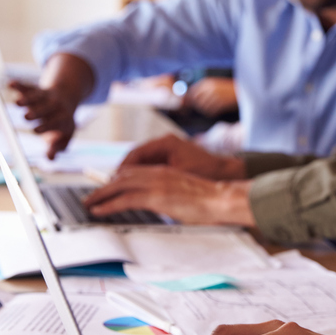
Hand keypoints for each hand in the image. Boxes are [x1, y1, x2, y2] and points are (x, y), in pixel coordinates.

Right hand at [8, 79, 78, 158]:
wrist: (67, 97)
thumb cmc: (62, 122)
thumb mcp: (65, 135)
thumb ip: (57, 147)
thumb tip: (50, 159)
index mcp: (62, 118)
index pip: (54, 122)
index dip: (46, 126)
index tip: (36, 130)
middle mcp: (54, 106)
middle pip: (45, 109)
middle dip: (36, 113)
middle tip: (27, 117)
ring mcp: (45, 96)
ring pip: (36, 97)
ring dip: (26, 100)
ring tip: (17, 103)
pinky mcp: (35, 90)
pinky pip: (27, 86)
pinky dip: (19, 85)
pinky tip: (10, 84)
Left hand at [84, 166, 254, 225]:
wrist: (220, 199)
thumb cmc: (209, 201)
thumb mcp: (184, 194)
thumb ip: (169, 196)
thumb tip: (163, 206)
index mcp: (164, 171)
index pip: (134, 172)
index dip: (117, 179)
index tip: (107, 188)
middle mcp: (157, 173)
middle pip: (122, 176)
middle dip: (104, 186)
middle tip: (91, 196)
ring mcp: (155, 184)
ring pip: (119, 185)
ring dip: (101, 195)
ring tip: (89, 203)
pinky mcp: (155, 197)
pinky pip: (125, 199)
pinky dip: (108, 204)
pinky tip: (99, 210)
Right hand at [117, 135, 244, 180]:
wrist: (226, 173)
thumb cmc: (208, 172)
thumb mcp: (180, 176)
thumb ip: (158, 177)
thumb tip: (135, 182)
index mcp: (166, 143)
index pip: (136, 154)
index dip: (122, 169)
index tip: (112, 182)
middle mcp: (164, 144)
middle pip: (135, 158)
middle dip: (121, 173)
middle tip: (109, 188)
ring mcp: (167, 151)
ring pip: (141, 163)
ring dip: (130, 176)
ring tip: (117, 190)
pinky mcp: (170, 161)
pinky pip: (149, 168)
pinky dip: (140, 177)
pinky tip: (134, 189)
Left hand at [183, 77, 238, 116]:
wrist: (242, 91)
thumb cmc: (228, 89)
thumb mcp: (215, 85)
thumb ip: (203, 90)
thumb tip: (191, 98)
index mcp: (207, 82)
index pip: (192, 91)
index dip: (190, 99)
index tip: (191, 103)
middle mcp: (209, 88)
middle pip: (196, 100)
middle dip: (197, 105)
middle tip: (204, 107)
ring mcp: (215, 96)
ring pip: (203, 107)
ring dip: (206, 110)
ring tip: (213, 108)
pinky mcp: (220, 103)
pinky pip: (211, 112)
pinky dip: (212, 113)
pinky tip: (217, 111)